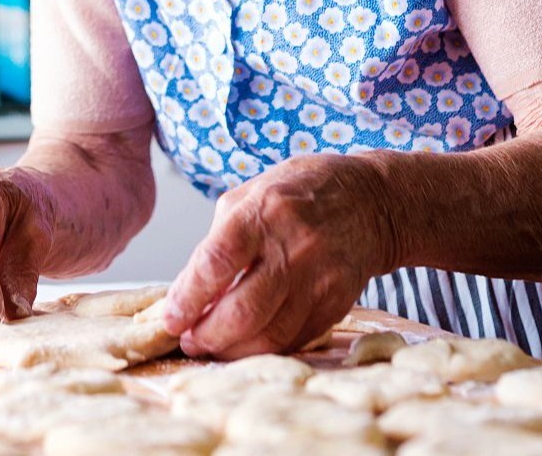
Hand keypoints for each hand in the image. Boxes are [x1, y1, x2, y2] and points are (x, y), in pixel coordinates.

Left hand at [161, 155, 396, 358]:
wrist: (370, 202)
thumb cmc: (299, 193)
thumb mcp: (248, 195)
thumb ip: (217, 242)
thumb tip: (190, 294)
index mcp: (263, 212)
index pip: (216, 263)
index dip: (188, 298)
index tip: (171, 319)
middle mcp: (294, 247)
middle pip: (244, 311)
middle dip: (207, 335)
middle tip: (188, 340)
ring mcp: (320, 278)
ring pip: (270, 335)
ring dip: (233, 349)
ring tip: (212, 344)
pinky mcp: (338, 302)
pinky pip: (295, 339)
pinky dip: (264, 346)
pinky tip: (248, 341)